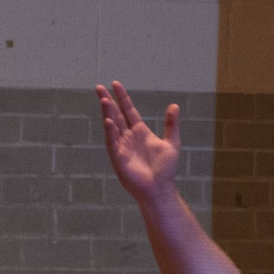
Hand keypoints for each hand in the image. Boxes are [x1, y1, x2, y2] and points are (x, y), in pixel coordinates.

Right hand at [96, 80, 179, 205]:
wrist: (160, 189)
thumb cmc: (166, 170)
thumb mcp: (172, 144)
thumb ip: (171, 125)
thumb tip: (174, 105)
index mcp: (140, 132)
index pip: (128, 111)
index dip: (123, 98)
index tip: (115, 84)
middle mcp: (129, 137)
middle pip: (116, 114)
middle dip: (108, 101)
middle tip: (99, 87)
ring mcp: (122, 146)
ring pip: (113, 125)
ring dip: (108, 112)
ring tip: (104, 99)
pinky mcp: (118, 157)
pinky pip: (112, 141)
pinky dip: (110, 131)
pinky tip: (109, 120)